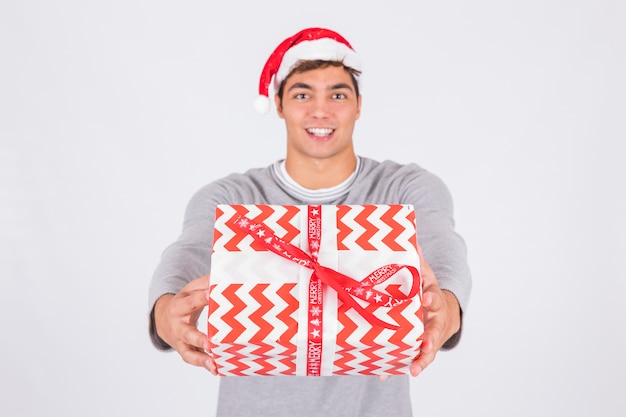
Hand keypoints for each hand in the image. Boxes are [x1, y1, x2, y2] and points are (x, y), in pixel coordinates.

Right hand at [153, 274, 215, 373]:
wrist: (163, 319)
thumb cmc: (183, 301)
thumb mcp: (190, 289)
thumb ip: (205, 283)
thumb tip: (223, 275)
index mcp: (179, 306)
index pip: (191, 302)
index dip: (201, 298)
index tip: (211, 295)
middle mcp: (178, 326)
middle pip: (187, 333)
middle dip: (198, 339)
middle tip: (210, 343)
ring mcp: (180, 341)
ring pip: (189, 352)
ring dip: (201, 359)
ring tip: (214, 363)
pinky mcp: (184, 351)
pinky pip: (193, 359)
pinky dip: (204, 365)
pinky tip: (216, 369)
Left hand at [409, 245, 460, 376]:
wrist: (445, 311)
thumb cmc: (428, 290)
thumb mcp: (425, 274)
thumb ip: (417, 262)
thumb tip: (413, 241)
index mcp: (433, 300)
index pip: (434, 298)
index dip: (431, 299)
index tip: (427, 299)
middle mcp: (434, 320)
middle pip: (435, 330)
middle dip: (431, 337)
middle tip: (426, 343)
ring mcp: (429, 336)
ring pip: (427, 350)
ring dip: (421, 359)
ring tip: (414, 369)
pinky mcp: (419, 348)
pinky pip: (410, 358)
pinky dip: (398, 366)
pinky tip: (384, 373)